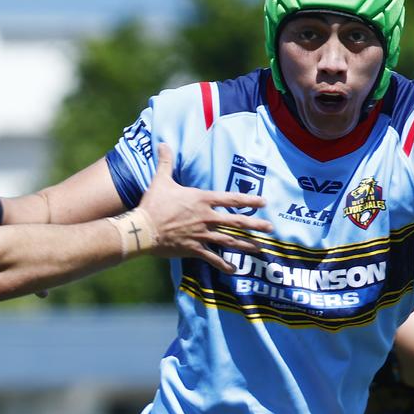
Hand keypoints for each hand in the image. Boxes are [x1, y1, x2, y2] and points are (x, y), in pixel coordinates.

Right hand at [138, 144, 273, 271]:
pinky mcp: (194, 249)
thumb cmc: (153, 204)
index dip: (249, 200)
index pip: (231, 199)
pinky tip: (234, 270)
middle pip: (236, 221)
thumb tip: (163, 143)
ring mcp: (201, 234)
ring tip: (260, 248)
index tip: (264, 202)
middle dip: (255, 225)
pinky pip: (212, 258)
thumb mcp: (161, 180)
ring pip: (229, 241)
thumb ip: (166, 162)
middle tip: (270, 227)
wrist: (143, 229)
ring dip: (246, 244)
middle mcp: (206, 217)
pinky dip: (224, 265)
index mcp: (202, 200)